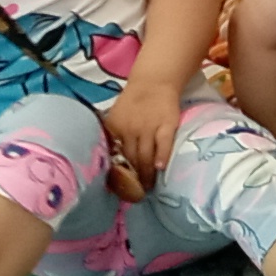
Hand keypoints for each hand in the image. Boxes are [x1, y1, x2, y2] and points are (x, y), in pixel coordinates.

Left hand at [102, 80, 180, 198]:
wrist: (154, 81)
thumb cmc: (133, 102)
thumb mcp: (116, 116)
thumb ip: (113, 136)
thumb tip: (110, 160)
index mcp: (114, 128)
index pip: (113, 155)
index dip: (116, 172)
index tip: (119, 187)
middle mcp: (130, 129)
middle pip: (130, 159)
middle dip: (133, 178)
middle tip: (137, 193)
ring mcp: (149, 127)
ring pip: (145, 156)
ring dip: (147, 174)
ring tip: (149, 187)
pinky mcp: (166, 125)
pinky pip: (163, 145)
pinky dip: (161, 157)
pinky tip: (160, 168)